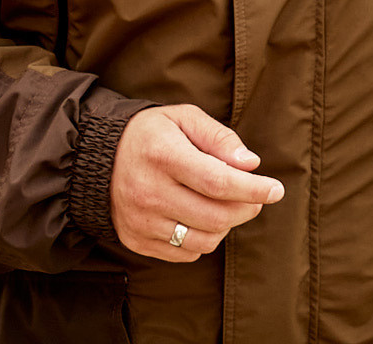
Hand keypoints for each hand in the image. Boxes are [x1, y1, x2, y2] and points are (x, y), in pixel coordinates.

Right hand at [110, 105, 283, 261]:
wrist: (97, 157)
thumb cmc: (151, 134)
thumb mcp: (184, 118)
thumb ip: (219, 137)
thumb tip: (251, 163)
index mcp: (162, 155)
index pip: (217, 181)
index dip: (252, 189)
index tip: (276, 189)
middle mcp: (148, 192)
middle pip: (215, 216)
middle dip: (247, 208)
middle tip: (257, 197)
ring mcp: (140, 221)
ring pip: (203, 240)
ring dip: (226, 226)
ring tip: (227, 206)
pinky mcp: (136, 240)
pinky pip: (185, 254)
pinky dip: (203, 240)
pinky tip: (201, 218)